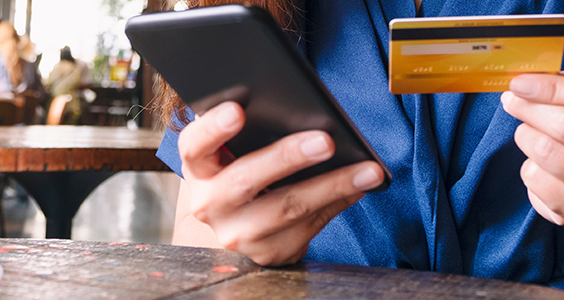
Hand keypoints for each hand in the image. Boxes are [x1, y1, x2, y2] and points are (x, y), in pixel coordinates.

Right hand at [178, 88, 383, 265]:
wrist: (239, 223)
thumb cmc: (244, 168)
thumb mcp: (236, 151)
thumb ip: (254, 131)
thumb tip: (310, 113)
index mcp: (199, 166)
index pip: (195, 145)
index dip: (213, 128)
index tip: (238, 110)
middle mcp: (209, 203)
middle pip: (246, 179)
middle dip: (288, 157)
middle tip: (326, 141)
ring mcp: (236, 233)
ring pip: (287, 208)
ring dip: (333, 186)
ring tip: (367, 170)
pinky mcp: (266, 252)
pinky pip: (308, 227)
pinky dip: (338, 203)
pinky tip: (360, 187)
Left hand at [500, 72, 563, 242]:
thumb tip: (526, 81)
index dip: (553, 87)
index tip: (520, 83)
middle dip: (530, 109)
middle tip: (512, 102)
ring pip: (546, 151)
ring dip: (526, 136)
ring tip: (528, 134)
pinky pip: (535, 179)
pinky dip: (528, 167)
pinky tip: (539, 165)